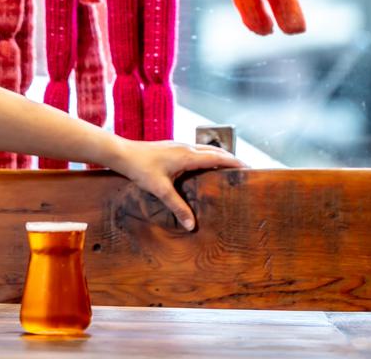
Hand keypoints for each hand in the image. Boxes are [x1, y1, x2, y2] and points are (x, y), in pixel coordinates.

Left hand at [112, 140, 244, 231]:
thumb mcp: (161, 190)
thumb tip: (192, 225)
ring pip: (205, 150)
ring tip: (228, 169)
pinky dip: (206, 157)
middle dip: (230, 159)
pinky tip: (203, 167)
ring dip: (218, 157)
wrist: (122, 153)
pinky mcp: (172, 147)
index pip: (218, 158)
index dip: (234, 163)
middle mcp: (186, 147)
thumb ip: (177, 207)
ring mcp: (179, 145)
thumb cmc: (140, 168)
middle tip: (243, 170)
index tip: (248, 168)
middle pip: (215, 152)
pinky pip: (196, 150)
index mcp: (188, 155)